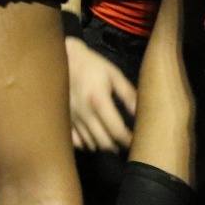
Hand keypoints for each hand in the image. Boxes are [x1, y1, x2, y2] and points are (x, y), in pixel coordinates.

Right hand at [66, 36, 136, 151]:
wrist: (64, 58)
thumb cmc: (92, 65)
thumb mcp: (113, 74)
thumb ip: (128, 94)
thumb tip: (140, 113)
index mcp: (98, 100)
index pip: (117, 130)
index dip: (129, 140)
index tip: (137, 140)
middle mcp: (84, 113)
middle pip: (104, 142)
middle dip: (118, 146)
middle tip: (126, 142)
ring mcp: (72, 118)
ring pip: (91, 144)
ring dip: (104, 145)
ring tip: (112, 139)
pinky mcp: (64, 119)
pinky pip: (76, 141)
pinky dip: (87, 143)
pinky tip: (94, 137)